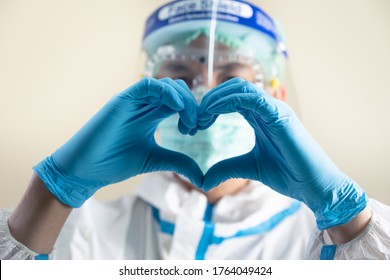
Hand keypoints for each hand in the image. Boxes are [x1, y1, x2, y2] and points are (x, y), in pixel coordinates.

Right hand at [33, 78, 202, 207]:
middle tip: (199, 125)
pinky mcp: (122, 100)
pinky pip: (148, 86)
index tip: (203, 126)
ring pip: (166, 86)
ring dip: (184, 101)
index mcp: (153, 114)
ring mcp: (133, 101)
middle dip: (193, 105)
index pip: (180, 102)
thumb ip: (178, 162)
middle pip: (178, 91)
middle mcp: (145, 104)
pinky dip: (167, 93)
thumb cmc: (116, 163)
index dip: (195, 110)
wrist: (87, 170)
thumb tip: (202, 178)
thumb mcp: (156, 160)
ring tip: (189, 124)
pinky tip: (178, 108)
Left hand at [198, 78, 366, 229]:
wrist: (314, 186)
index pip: (231, 98)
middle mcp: (267, 108)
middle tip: (193, 121)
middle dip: (209, 100)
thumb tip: (203, 179)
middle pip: (232, 88)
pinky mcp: (281, 115)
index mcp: (259, 116)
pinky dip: (230, 100)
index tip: (194, 125)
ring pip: (240, 88)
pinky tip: (214, 113)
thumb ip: (227, 168)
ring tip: (201, 117)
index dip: (210, 106)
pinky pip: (252, 97)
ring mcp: (275, 109)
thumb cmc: (288, 174)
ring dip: (215, 98)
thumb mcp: (249, 168)